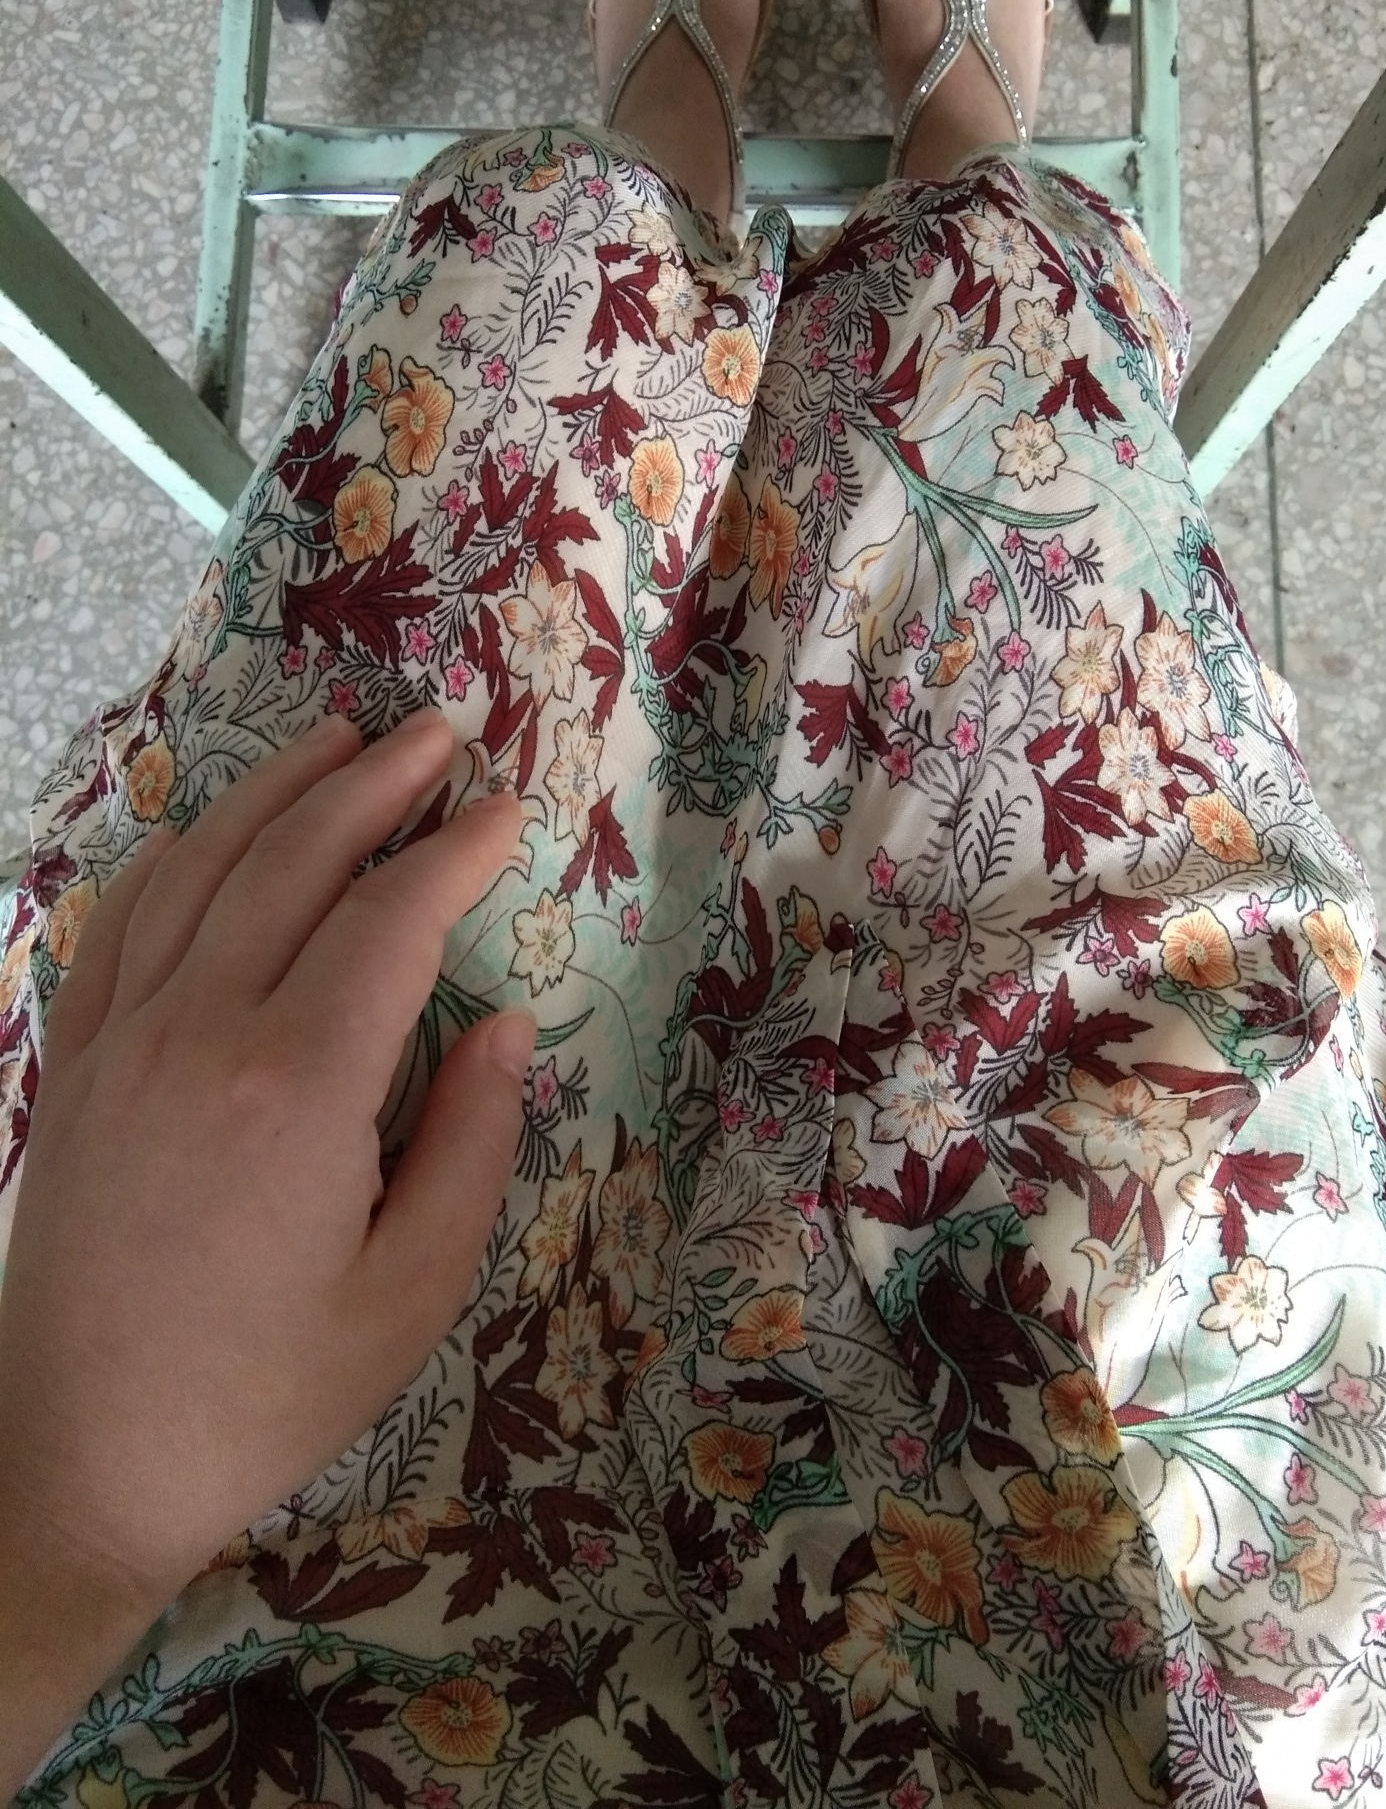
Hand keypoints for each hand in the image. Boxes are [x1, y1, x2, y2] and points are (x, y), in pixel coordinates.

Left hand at [0, 709, 533, 1794]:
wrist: (80, 1460)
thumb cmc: (265, 1391)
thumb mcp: (409, 1293)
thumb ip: (469, 1144)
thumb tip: (506, 1023)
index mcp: (298, 1085)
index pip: (393, 918)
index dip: (458, 848)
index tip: (508, 806)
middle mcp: (201, 1031)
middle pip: (296, 862)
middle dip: (377, 782)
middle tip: (440, 729)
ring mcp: (121, 1039)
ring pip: (202, 868)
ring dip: (276, 792)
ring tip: (338, 741)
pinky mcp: (73, 1065)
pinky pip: (120, 922)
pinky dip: (176, 855)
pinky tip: (211, 833)